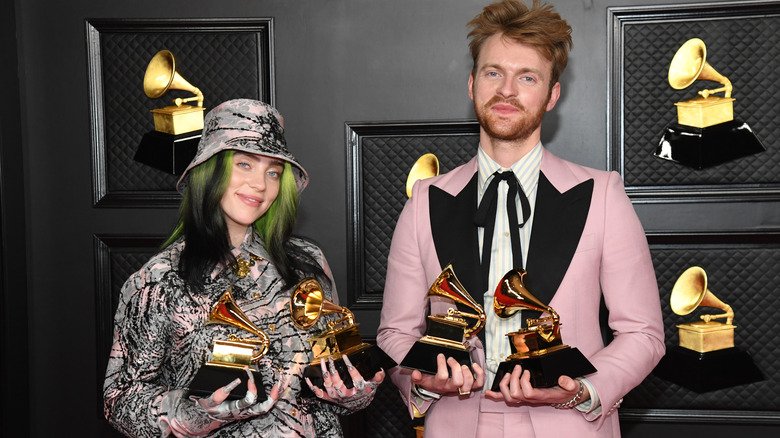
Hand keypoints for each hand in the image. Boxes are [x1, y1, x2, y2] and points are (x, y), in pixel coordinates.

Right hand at [163, 367, 282, 436]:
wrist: (208, 417)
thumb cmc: (210, 408)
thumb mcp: (209, 401)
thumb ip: (219, 394)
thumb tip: (233, 383)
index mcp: (234, 409)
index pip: (249, 401)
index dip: (252, 390)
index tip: (249, 378)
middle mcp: (244, 412)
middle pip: (263, 408)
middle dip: (272, 397)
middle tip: (276, 385)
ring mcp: (248, 412)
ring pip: (265, 407)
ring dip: (274, 397)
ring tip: (279, 385)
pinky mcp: (249, 410)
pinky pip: (263, 404)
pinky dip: (270, 396)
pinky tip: (274, 388)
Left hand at [305, 355, 384, 410]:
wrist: (358, 404)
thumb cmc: (365, 393)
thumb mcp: (373, 386)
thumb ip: (377, 378)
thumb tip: (380, 371)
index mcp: (358, 390)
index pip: (354, 377)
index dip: (349, 366)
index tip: (345, 357)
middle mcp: (346, 394)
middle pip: (337, 381)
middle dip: (333, 369)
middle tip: (331, 358)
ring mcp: (336, 397)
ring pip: (328, 385)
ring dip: (324, 373)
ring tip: (323, 362)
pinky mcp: (330, 398)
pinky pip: (319, 393)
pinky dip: (312, 387)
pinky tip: (308, 379)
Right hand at [411, 353, 483, 396]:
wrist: (437, 388)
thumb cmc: (431, 381)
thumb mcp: (421, 379)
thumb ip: (417, 377)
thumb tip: (415, 372)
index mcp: (440, 385)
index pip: (442, 376)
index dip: (442, 364)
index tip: (440, 355)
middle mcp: (451, 388)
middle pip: (458, 381)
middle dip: (456, 368)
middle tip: (451, 359)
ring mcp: (461, 387)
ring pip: (468, 384)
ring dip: (467, 372)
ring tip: (462, 364)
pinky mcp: (469, 385)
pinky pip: (478, 383)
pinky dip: (479, 374)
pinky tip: (474, 365)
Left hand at [485, 365, 586, 405]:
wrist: (565, 395)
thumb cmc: (566, 390)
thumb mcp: (572, 386)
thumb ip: (569, 383)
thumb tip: (563, 379)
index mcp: (541, 396)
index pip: (528, 393)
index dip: (524, 382)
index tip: (527, 371)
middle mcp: (531, 399)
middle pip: (515, 395)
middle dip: (513, 380)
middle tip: (517, 368)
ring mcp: (525, 398)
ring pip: (509, 397)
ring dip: (505, 384)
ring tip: (508, 373)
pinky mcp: (521, 395)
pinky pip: (506, 398)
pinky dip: (495, 395)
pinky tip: (487, 393)